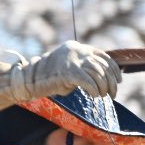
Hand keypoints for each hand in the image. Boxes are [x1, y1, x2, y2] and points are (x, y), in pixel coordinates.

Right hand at [0, 41, 121, 112]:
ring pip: (98, 74)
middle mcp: (76, 50)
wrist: (27, 79)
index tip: (118, 80)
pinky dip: (94, 90)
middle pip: (103, 66)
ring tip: (102, 96)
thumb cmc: (47, 78)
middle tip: (112, 94)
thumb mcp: (68, 70)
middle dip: (111, 81)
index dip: (113, 69)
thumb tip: (102, 77)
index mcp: (77, 48)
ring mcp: (71, 60)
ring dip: (104, 87)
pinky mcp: (67, 71)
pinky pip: (88, 82)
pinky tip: (94, 96)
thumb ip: (83, 69)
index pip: (103, 56)